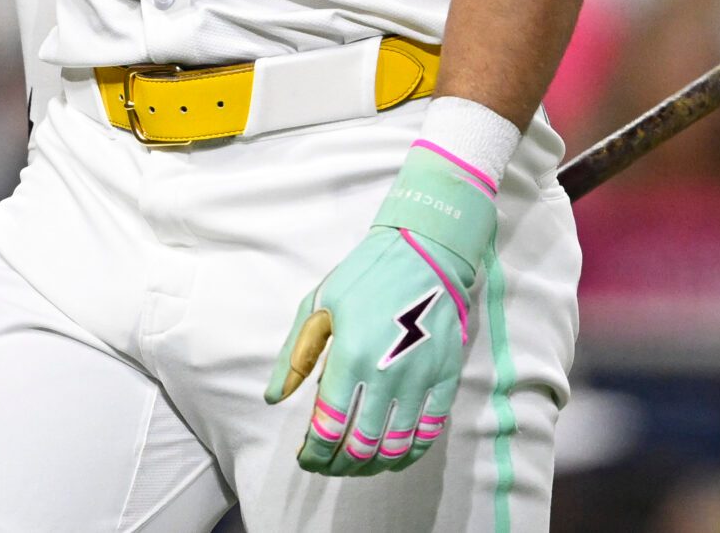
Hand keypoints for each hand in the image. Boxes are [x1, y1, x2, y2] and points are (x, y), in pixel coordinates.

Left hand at [263, 140, 499, 474]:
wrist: (425, 254)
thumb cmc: (365, 276)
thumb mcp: (319, 306)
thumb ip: (295, 355)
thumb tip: (273, 398)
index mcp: (350, 356)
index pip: (328, 427)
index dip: (314, 453)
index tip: (305, 457)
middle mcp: (386, 375)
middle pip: (360, 445)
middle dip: (338, 465)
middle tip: (327, 465)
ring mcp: (420, 380)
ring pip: (394, 446)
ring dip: (371, 466)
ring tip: (356, 465)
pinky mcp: (446, 378)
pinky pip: (428, 432)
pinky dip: (409, 453)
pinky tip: (393, 456)